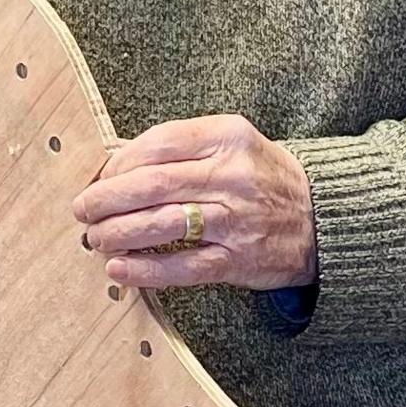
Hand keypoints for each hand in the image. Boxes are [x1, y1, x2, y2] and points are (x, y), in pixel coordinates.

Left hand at [75, 114, 317, 293]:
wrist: (323, 218)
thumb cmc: (263, 177)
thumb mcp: (231, 144)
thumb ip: (182, 148)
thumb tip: (114, 163)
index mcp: (227, 136)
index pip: (159, 143)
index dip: (119, 162)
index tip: (99, 178)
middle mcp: (232, 175)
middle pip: (154, 183)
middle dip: (108, 198)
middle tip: (83, 210)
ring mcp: (237, 219)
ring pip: (164, 224)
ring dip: (119, 233)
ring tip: (95, 239)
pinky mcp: (239, 259)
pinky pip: (184, 266)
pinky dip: (146, 270)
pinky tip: (120, 269)